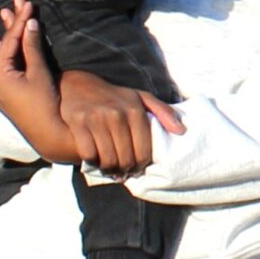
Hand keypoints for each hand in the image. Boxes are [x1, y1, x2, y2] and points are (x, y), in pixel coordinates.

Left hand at [0, 0, 78, 162]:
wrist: (47, 134)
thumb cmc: (44, 104)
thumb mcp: (39, 74)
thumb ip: (32, 48)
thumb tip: (30, 24)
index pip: (11, 41)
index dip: (20, 21)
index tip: (27, 4)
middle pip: (5, 47)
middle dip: (12, 25)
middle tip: (15, 3)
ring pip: (6, 57)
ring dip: (11, 38)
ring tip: (8, 16)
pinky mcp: (6, 94)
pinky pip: (6, 68)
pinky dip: (9, 55)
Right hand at [59, 70, 185, 176]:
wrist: (78, 86)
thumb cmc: (114, 96)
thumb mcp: (140, 98)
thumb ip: (163, 112)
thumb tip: (181, 131)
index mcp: (135, 110)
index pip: (144, 151)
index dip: (141, 165)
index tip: (138, 167)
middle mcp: (117, 115)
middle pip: (126, 158)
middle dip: (126, 170)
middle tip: (124, 173)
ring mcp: (96, 119)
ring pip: (108, 159)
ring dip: (110, 170)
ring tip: (112, 170)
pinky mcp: (78, 123)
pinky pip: (89, 154)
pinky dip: (93, 162)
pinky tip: (96, 161)